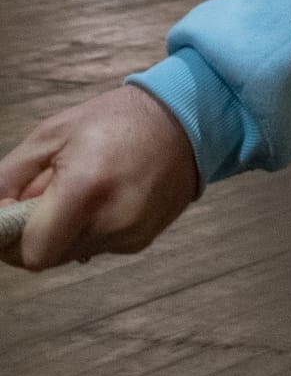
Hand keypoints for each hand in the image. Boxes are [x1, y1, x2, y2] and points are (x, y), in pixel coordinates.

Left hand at [0, 86, 200, 270]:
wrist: (187, 118)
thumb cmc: (116, 120)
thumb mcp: (53, 133)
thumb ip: (9, 176)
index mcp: (86, 188)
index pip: (31, 252)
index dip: (10, 241)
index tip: (9, 218)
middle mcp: (113, 219)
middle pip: (48, 257)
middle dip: (36, 234)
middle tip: (45, 198)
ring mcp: (133, 233)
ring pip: (72, 254)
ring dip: (64, 233)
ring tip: (81, 192)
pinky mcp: (144, 239)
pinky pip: (98, 247)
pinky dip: (90, 230)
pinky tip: (105, 198)